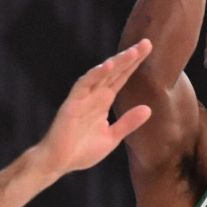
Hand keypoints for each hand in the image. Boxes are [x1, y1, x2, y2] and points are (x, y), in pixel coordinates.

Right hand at [32, 40, 154, 176]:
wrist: (58, 163)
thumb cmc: (82, 151)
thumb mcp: (112, 137)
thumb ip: (128, 122)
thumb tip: (148, 109)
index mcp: (103, 101)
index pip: (121, 78)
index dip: (134, 64)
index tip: (148, 49)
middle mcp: (94, 95)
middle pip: (115, 72)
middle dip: (130, 57)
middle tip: (147, 42)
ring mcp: (83, 97)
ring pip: (101, 74)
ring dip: (116, 63)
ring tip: (133, 52)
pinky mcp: (72, 103)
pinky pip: (84, 84)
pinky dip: (95, 74)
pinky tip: (108, 65)